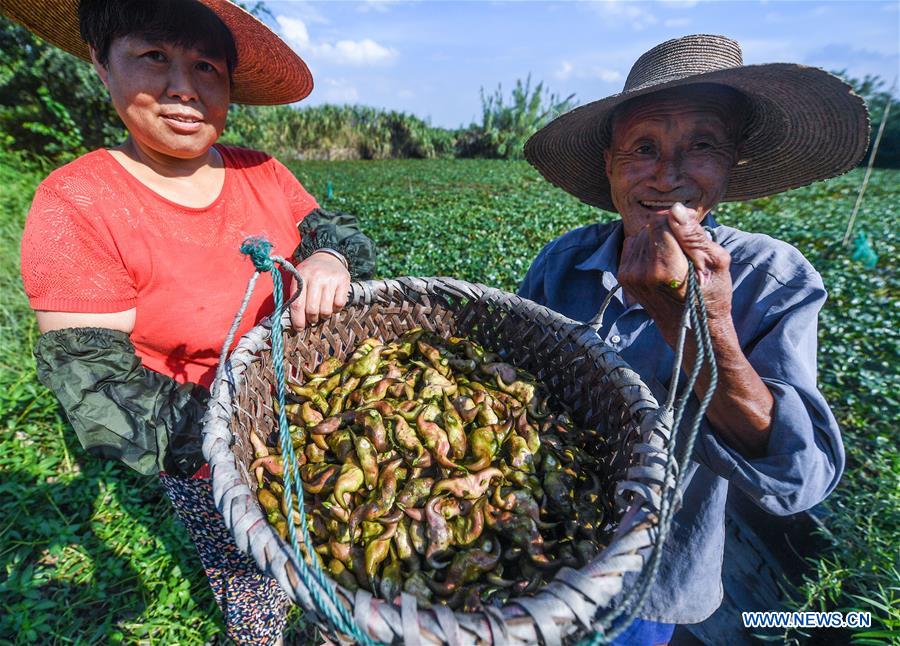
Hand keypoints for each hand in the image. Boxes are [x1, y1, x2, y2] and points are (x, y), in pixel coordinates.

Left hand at [289, 252, 349, 328]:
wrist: (328, 256)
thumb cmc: (311, 272)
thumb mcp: (299, 278)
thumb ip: (295, 296)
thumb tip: (294, 320)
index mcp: (301, 277)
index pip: (297, 304)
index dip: (298, 320)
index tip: (299, 329)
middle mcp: (315, 277)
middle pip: (312, 309)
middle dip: (311, 319)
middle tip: (312, 320)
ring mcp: (330, 279)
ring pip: (326, 309)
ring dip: (324, 316)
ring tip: (322, 313)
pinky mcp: (343, 281)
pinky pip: (339, 304)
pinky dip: (336, 309)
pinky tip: (332, 305)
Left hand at [618, 203, 732, 338]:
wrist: (693, 329)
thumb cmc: (711, 294)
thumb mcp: (715, 262)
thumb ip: (693, 234)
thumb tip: (674, 209)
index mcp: (665, 269)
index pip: (663, 221)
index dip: (680, 225)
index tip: (691, 242)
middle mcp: (641, 272)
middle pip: (651, 226)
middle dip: (669, 233)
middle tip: (684, 257)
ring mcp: (629, 275)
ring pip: (641, 233)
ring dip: (658, 240)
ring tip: (674, 263)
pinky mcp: (623, 275)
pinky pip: (633, 243)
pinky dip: (647, 248)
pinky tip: (661, 264)